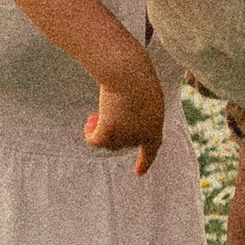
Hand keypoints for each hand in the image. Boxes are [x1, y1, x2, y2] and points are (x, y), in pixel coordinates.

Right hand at [85, 55, 165, 174]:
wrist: (127, 71)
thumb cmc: (136, 74)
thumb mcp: (142, 91)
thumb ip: (135, 110)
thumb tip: (115, 123)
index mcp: (156, 124)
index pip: (152, 148)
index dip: (145, 161)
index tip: (138, 173)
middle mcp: (142, 135)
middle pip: (123, 142)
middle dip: (112, 130)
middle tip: (103, 112)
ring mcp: (126, 135)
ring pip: (108, 141)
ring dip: (100, 129)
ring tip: (95, 114)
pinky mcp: (109, 131)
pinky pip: (95, 140)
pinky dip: (90, 134)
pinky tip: (88, 122)